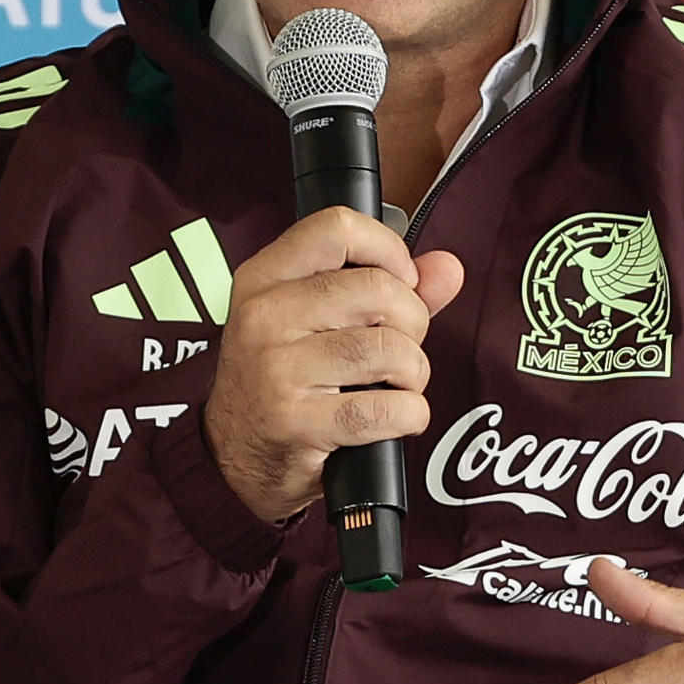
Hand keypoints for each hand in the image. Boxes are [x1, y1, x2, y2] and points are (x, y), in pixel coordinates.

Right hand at [203, 205, 463, 523]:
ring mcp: (275, 369)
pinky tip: (397, 417)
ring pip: (386, 349)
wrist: (235, 454)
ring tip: (399, 383)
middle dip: (412, 321)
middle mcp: (264, 317)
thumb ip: (388, 289)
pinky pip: (384, 409)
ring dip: (413, 371)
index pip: (336, 229)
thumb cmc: (283, 379)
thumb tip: (447, 268)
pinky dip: (410, 414)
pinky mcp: (293, 422)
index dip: (388, 249)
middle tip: (403, 345)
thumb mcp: (318, 322)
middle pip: (376, 290)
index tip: (403, 279)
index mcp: (265, 279)